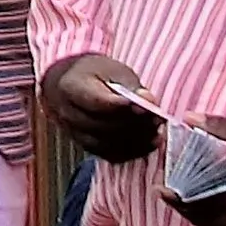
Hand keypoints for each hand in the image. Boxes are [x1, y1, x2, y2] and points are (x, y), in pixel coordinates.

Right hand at [46, 53, 162, 159]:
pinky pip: (111, 155)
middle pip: (103, 126)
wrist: (73, 85)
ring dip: (136, 140)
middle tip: (157, 118)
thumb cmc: (96, 74)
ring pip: (108, 145)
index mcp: (70, 87)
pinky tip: (148, 142)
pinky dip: (133, 152)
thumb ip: (131, 86)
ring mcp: (75, 133)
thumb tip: (148, 101)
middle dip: (135, 124)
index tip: (147, 107)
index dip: (124, 107)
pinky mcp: (87, 147)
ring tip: (156, 130)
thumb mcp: (113, 70)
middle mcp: (68, 113)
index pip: (97, 102)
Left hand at [174, 117, 225, 225]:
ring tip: (181, 194)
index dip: (179, 199)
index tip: (161, 188)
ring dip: (197, 214)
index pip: (204, 204)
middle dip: (182, 208)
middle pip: (206, 221)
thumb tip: (188, 117)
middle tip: (165, 191)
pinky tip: (207, 197)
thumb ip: (222, 127)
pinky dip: (214, 216)